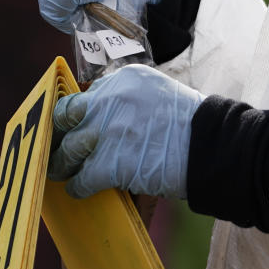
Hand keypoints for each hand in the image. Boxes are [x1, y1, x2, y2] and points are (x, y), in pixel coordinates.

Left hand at [48, 64, 204, 198]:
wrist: (212, 147)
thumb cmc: (191, 124)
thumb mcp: (158, 92)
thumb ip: (128, 99)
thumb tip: (105, 115)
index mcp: (124, 79)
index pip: (86, 94)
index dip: (77, 114)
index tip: (72, 126)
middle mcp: (110, 100)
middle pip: (67, 117)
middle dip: (59, 134)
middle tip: (56, 147)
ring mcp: (108, 131)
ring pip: (69, 149)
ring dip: (63, 163)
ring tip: (61, 171)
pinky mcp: (110, 163)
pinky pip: (81, 177)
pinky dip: (77, 186)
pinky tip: (78, 189)